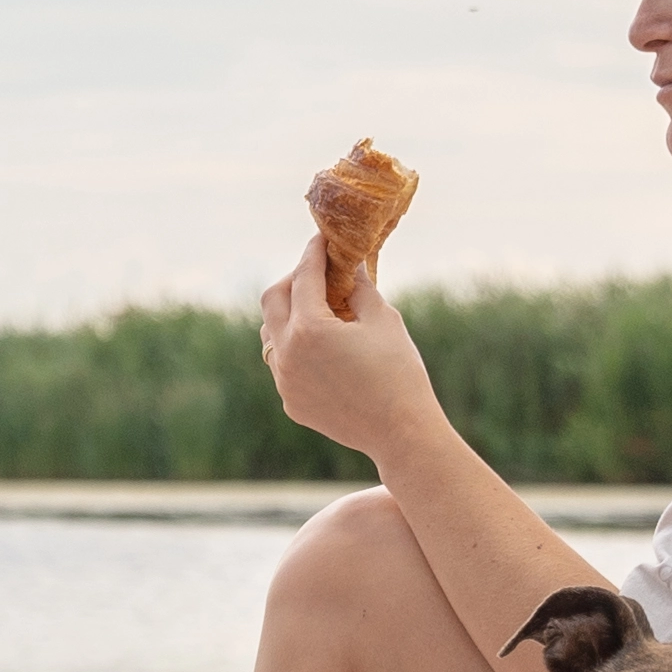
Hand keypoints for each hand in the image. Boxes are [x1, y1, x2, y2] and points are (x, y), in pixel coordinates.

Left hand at [252, 248, 444, 477]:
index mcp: (309, 328)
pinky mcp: (291, 402)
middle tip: (319, 273)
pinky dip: (294, 347)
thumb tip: (350, 262)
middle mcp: (287, 354)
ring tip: (319, 310)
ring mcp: (284, 381)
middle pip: (272, 299)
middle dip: (294, 279)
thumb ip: (360, 286)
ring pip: (270, 334)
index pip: (304, 276)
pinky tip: (321, 347)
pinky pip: (282, 364)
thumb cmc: (399, 372)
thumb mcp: (383, 319)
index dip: (314, 252)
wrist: (401, 433)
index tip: (322, 239)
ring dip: (288, 315)